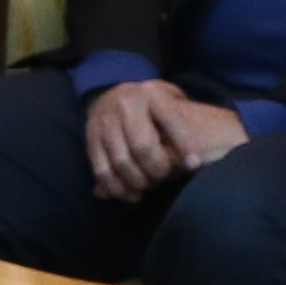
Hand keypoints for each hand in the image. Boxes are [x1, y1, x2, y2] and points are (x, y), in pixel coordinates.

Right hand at [80, 79, 246, 201]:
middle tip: (165, 177)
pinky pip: (102, 171)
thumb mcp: (170, 99)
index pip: (171, 119)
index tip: (194, 165)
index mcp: (151, 94)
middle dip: (158, 169)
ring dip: (138, 182)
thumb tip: (194, 158)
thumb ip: (184, 121)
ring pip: (122, 163)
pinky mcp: (91, 139)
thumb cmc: (150, 104)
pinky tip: (132, 194)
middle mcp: (126, 105)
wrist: (108, 91)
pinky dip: (118, 188)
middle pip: (143, 147)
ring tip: (149, 186)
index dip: (184, 144)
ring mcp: (105, 122)